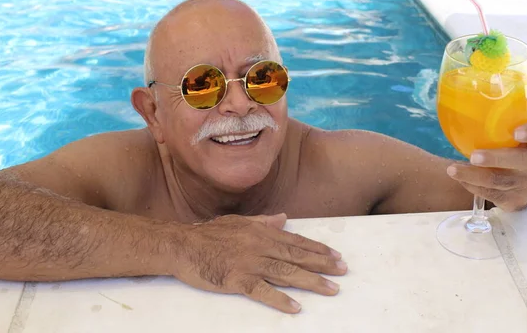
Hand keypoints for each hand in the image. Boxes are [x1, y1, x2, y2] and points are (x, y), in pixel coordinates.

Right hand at [168, 213, 346, 313]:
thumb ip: (263, 221)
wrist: (183, 245)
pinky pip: (262, 291)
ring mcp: (249, 262)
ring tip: (331, 289)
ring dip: (311, 282)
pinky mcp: (237, 279)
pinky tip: (295, 307)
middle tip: (343, 271)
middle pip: (297, 256)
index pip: (296, 242)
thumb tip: (284, 219)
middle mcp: (259, 246)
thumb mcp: (239, 222)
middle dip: (323, 264)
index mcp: (261, 232)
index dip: (318, 249)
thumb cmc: (209, 234)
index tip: (335, 255)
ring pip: (286, 273)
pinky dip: (279, 300)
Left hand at [447, 122, 526, 211]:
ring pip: (500, 181)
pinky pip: (491, 194)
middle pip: (521, 161)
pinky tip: (460, 178)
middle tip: (474, 156)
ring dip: (473, 175)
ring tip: (453, 170)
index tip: (517, 132)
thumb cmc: (512, 153)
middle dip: (495, 158)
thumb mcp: (512, 139)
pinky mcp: (514, 200)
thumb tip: (455, 112)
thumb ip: (498, 128)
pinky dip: (472, 185)